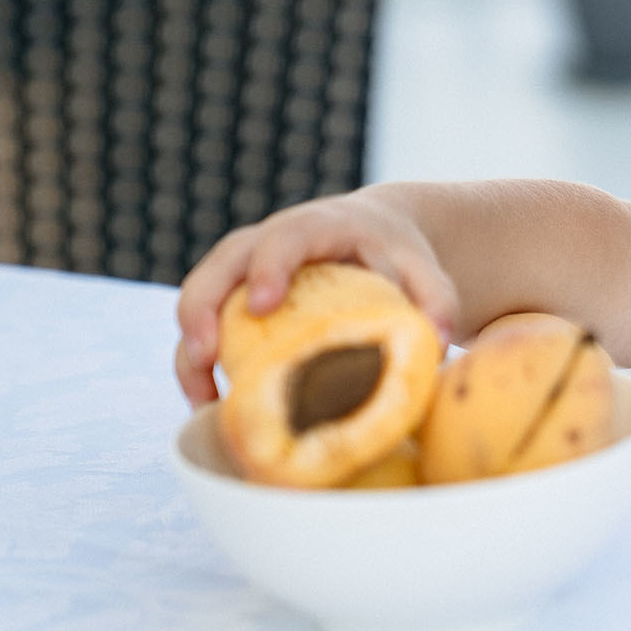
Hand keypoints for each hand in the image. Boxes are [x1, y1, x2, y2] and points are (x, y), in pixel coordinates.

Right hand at [172, 190, 459, 407]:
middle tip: (204, 353)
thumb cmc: (395, 252)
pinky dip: (196, 361)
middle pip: (224, 262)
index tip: (264, 303)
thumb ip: (438, 298)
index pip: (286, 238)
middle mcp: (270, 240)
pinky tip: (207, 403)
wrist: (373, 233)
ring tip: (200, 396)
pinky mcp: (235, 295)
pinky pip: (205, 324)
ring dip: (191, 343)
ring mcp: (246, 267)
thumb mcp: (421, 266)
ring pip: (203, 294)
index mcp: (318, 226)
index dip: (270, 267)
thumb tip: (439, 344)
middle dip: (204, 305)